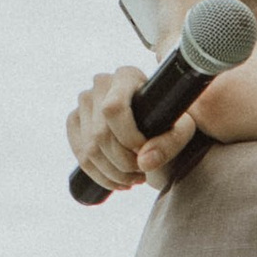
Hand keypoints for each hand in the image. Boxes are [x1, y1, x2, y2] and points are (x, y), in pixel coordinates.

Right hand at [68, 62, 158, 195]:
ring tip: (134, 178)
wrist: (156, 123)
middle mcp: (100, 84)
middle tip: (143, 173)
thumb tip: (144, 161)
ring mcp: (84, 102)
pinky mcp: (74, 121)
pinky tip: (117, 180)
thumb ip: (169, 143)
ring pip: (89, 150)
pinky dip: (99, 175)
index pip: (113, 109)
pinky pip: (80, 156)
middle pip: (100, 134)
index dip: (127, 137)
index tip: (144, 152)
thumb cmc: (171, 121)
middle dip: (122, 162)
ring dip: (112, 173)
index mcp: (126, 76)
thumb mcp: (182, 130)